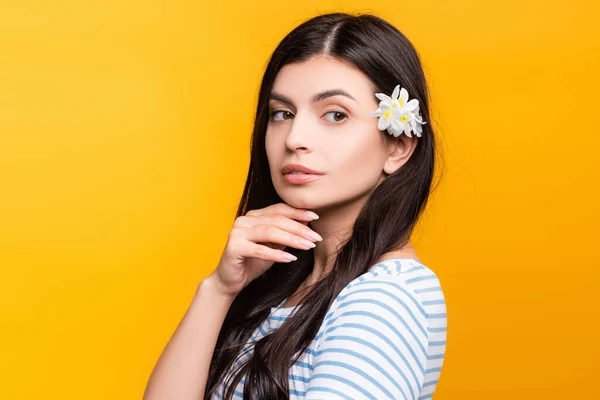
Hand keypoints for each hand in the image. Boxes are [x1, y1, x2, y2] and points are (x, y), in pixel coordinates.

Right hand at [206, 203, 321, 297]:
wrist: (230, 281)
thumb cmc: (253, 262)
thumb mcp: (275, 246)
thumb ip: (287, 233)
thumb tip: (307, 220)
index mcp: (253, 216)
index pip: (278, 209)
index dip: (297, 212)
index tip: (316, 216)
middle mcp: (244, 220)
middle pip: (277, 220)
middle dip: (299, 228)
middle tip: (316, 237)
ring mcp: (237, 232)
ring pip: (270, 232)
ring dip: (292, 239)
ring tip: (308, 246)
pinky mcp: (234, 247)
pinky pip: (260, 250)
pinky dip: (277, 254)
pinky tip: (291, 258)